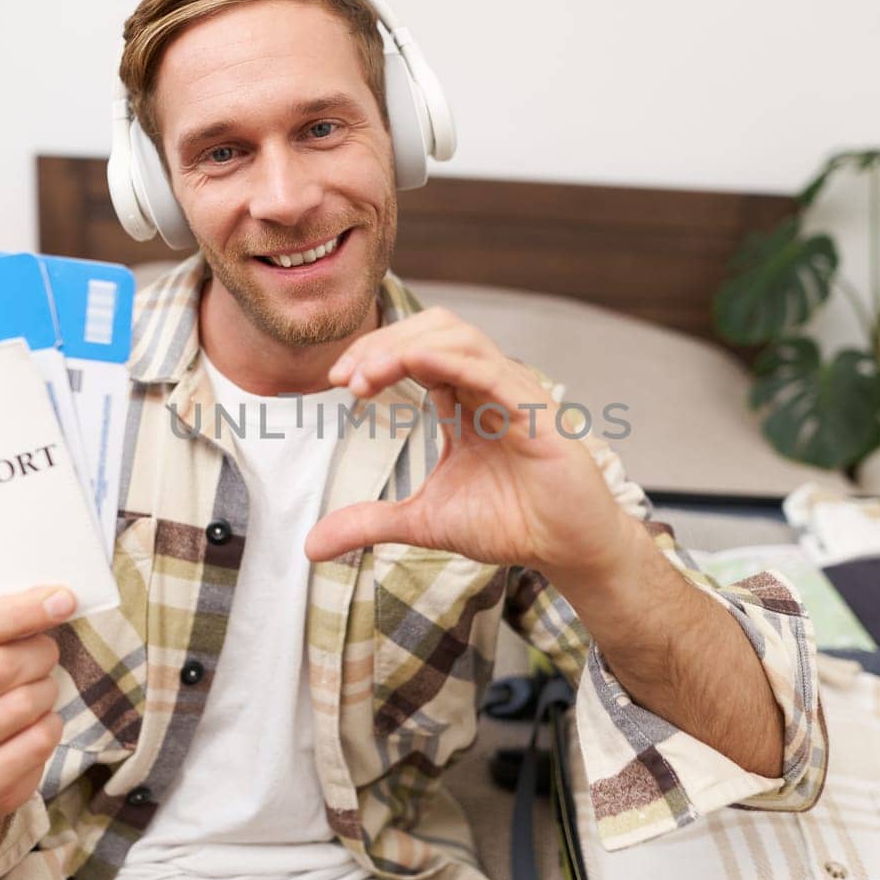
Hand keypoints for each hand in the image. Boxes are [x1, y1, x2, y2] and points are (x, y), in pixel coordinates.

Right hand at [0, 586, 74, 817]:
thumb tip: (56, 599)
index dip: (18, 611)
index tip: (63, 599)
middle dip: (39, 652)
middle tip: (46, 653)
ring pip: (24, 702)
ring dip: (47, 689)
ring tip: (37, 692)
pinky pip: (38, 740)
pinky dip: (51, 724)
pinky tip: (35, 725)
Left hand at [305, 308, 629, 580]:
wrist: (567, 549)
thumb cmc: (512, 523)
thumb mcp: (424, 522)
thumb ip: (370, 523)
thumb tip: (311, 545)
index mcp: (463, 399)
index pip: (415, 351)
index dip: (375, 354)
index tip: (339, 382)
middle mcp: (487, 386)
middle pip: (433, 329)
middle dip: (383, 342)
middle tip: (345, 378)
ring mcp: (512, 393)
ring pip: (460, 336)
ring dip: (407, 346)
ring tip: (366, 376)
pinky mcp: (535, 411)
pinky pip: (491, 368)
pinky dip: (448, 360)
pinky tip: (413, 368)